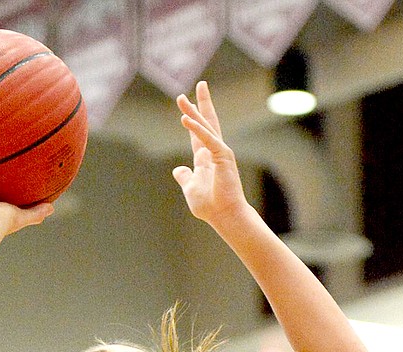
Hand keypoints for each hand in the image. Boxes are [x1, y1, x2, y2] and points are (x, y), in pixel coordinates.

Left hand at [172, 81, 247, 228]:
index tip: (186, 103)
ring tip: (182, 98)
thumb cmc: (211, 206)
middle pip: (206, 122)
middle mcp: (214, 151)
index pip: (198, 133)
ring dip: (193, 111)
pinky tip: (185, 118)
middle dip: (200, 104)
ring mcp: (220, 152)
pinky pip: (207, 139)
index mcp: (206, 158)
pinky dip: (196, 128)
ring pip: (205, 127)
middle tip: (200, 84)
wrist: (224, 215)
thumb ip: (185, 177)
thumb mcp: (190, 189)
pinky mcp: (222, 156)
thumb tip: (178, 170)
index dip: (192, 117)